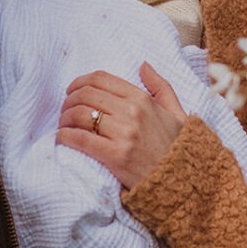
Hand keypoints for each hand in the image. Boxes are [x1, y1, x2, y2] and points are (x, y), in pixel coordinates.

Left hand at [57, 62, 185, 188]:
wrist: (183, 182)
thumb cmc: (177, 148)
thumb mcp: (176, 112)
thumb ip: (161, 86)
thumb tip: (143, 65)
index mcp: (143, 99)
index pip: (100, 79)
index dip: (79, 82)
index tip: (71, 90)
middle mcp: (132, 112)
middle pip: (86, 94)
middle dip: (68, 100)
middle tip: (64, 110)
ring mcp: (124, 134)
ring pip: (80, 115)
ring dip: (65, 118)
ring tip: (64, 125)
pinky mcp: (115, 156)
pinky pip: (80, 139)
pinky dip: (65, 136)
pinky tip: (63, 138)